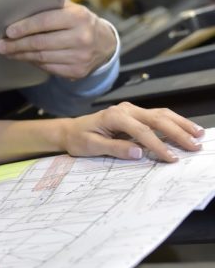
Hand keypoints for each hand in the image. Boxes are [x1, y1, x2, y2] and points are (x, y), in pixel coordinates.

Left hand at [0, 0, 116, 78]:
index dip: (24, 27)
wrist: (104, 43)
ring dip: (21, 55)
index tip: (8, 31)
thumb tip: (21, 3)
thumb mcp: (70, 8)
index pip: (45, 22)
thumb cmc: (79, 21)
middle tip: (0, 45)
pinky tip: (25, 58)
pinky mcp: (78, 72)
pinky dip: (34, 63)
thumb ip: (51, 4)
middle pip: (40, 43)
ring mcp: (81, 57)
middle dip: (17, 44)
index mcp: (78, 17)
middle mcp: (82, 37)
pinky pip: (48, 68)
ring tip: (8, 52)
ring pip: (42, 58)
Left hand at [61, 102, 204, 162]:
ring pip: (161, 114)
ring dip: (180, 124)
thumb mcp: (92, 146)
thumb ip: (115, 148)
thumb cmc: (79, 139)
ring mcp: (131, 110)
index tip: (172, 158)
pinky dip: (173, 121)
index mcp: (114, 116)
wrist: (70, 130)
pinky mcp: (134, 113)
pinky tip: (185, 128)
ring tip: (198, 134)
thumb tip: (138, 152)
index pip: (142, 132)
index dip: (158, 146)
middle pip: (157, 119)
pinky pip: (157, 115)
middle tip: (195, 146)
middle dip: (178, 132)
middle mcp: (125, 110)